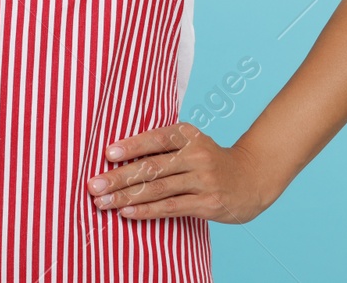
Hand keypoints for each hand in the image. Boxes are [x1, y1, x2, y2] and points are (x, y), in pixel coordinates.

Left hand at [85, 122, 278, 223]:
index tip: (107, 154)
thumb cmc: (209, 159)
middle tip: (94, 185)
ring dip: (127, 197)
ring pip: (158, 190)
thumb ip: (163, 145)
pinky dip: (147, 211)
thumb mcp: (191, 142)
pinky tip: (127, 212)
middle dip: (119, 177)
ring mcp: (203, 181)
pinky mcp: (208, 204)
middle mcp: (196, 156)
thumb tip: (117, 153)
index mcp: (189, 135)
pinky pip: (171, 208)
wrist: (252, 178)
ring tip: (103, 202)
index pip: (156, 139)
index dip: (132, 146)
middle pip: (152, 167)